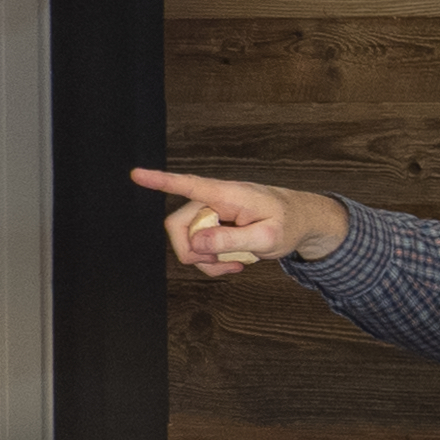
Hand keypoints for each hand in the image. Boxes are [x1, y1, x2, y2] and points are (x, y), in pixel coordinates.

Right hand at [133, 166, 345, 276]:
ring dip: (205, 260)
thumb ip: (233, 239)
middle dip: (192, 251)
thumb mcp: (267, 237)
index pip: (189, 185)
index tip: (136, 174)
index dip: (160, 181)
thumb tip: (198, 242)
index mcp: (227, 195)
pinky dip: (212, 261)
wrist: (302, 222)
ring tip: (234, 264)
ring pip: (187, 241)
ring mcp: (213, 214)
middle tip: (219, 263)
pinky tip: (233, 264)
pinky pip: (199, 247)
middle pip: (178, 225)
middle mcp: (214, 201)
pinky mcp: (215, 226)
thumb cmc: (289, 223)